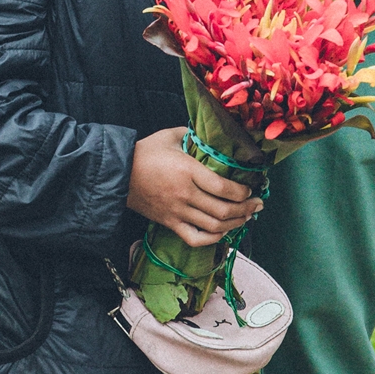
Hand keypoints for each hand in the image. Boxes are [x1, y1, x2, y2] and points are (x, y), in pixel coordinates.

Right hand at [127, 126, 258, 248]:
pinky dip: (212, 239)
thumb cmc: (143, 152)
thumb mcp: (169, 136)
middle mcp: (185, 194)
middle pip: (223, 210)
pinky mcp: (169, 223)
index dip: (242, 192)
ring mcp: (177, 212)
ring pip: (213, 226)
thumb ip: (192, 135)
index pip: (223, 188)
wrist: (117, 173)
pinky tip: (222, 233)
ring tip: (246, 218)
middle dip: (246, 209)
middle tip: (258, 204)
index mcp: (187, 171)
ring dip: (234, 224)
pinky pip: (195, 239)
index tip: (251, 188)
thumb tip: (211, 134)